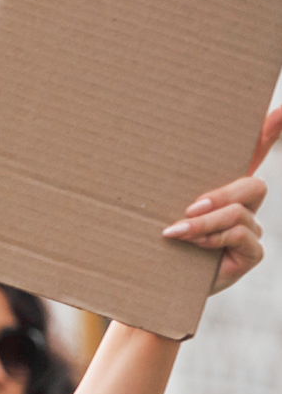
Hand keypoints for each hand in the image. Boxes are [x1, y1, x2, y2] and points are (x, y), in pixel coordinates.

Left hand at [163, 104, 280, 293]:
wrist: (153, 286)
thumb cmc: (151, 242)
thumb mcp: (153, 208)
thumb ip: (154, 186)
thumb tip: (127, 146)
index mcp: (220, 190)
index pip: (253, 154)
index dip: (269, 132)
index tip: (281, 108)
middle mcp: (241, 208)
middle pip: (254, 185)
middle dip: (222, 194)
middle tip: (190, 206)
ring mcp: (249, 231)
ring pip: (240, 212)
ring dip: (206, 221)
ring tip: (176, 231)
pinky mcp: (251, 254)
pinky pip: (241, 235)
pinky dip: (213, 238)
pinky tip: (191, 245)